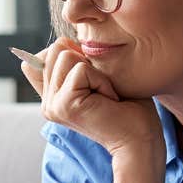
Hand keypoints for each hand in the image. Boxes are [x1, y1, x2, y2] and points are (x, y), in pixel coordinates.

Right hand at [21, 38, 163, 161]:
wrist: (141, 140)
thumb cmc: (129, 109)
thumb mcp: (98, 77)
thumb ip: (75, 62)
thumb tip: (63, 42)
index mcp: (52, 97)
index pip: (42, 56)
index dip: (71, 55)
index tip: (93, 82)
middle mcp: (47, 103)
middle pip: (56, 49)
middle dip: (87, 62)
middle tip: (103, 90)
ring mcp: (52, 105)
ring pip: (65, 55)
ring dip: (96, 72)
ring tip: (106, 96)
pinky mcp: (64, 105)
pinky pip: (81, 69)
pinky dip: (102, 80)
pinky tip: (109, 101)